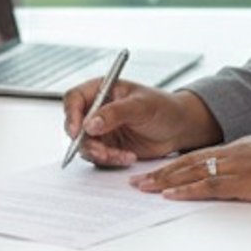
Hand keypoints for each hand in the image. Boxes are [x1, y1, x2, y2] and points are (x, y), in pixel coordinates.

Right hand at [62, 80, 220, 166]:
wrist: (179, 128)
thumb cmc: (163, 108)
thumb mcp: (140, 106)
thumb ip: (114, 113)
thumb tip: (89, 124)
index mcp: (101, 90)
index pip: (74, 99)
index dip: (71, 114)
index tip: (78, 131)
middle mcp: (96, 109)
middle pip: (74, 126)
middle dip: (86, 142)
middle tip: (103, 152)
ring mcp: (101, 129)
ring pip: (85, 145)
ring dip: (101, 154)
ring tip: (123, 156)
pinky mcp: (108, 146)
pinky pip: (98, 157)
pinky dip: (110, 160)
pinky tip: (128, 157)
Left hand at [130, 136, 250, 201]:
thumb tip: (237, 178)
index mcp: (240, 146)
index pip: (198, 155)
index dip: (173, 164)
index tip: (154, 171)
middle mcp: (235, 152)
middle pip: (189, 162)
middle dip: (160, 172)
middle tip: (136, 181)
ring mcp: (240, 166)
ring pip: (193, 172)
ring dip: (165, 181)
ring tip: (143, 188)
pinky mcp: (248, 181)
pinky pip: (211, 186)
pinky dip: (188, 190)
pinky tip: (171, 194)